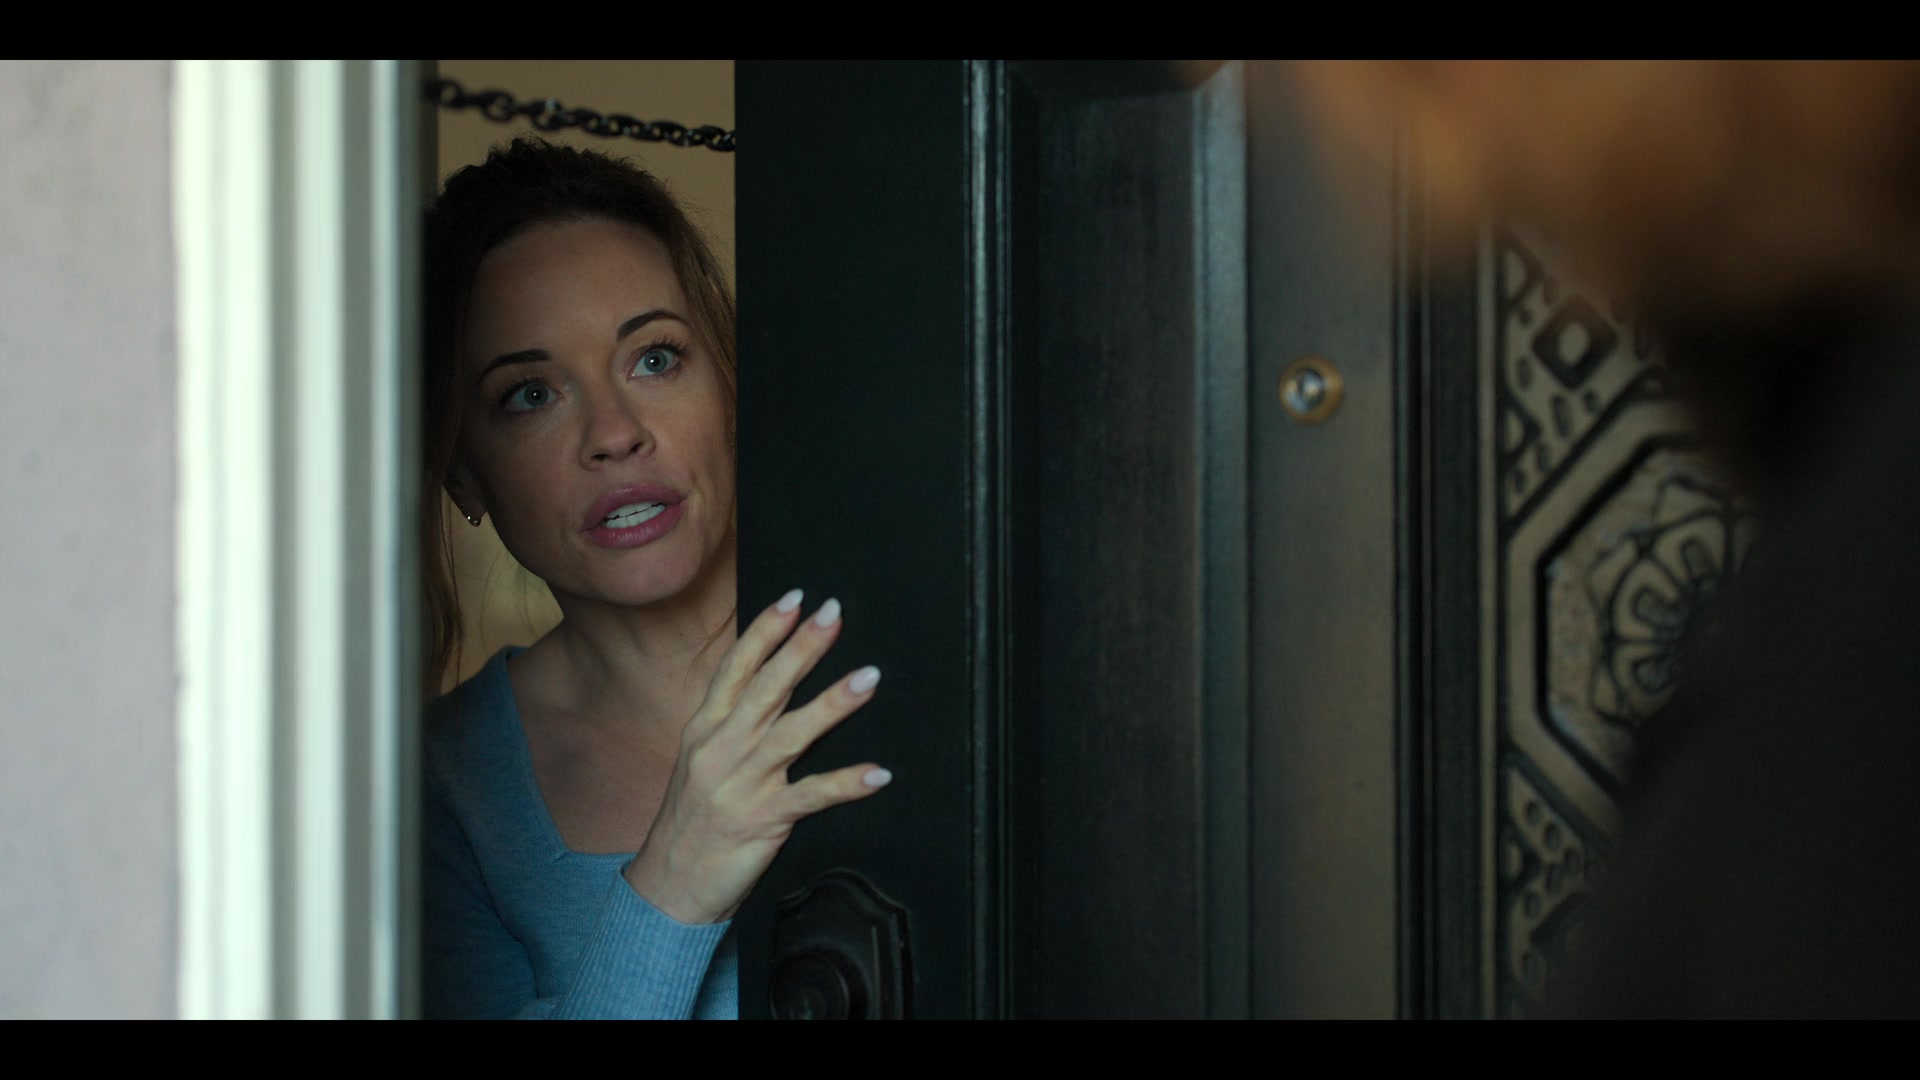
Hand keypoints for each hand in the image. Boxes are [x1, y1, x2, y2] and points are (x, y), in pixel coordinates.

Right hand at [624, 590, 888, 924]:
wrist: (668, 886)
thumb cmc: (691, 819)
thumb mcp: (702, 760)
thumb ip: (733, 721)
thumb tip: (774, 680)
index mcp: (706, 728)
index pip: (737, 667)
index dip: (767, 630)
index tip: (796, 597)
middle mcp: (721, 749)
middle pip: (767, 687)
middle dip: (802, 647)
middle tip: (834, 613)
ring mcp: (742, 785)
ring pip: (791, 734)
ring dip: (833, 704)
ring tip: (869, 678)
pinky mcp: (762, 821)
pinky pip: (811, 797)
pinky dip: (845, 784)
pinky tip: (878, 773)